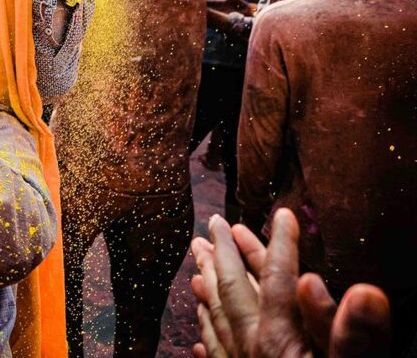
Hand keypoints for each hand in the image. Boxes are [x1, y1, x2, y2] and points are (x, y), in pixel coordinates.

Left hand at [190, 209, 391, 357]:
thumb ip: (353, 335)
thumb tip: (360, 289)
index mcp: (279, 340)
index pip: (276, 280)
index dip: (279, 244)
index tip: (282, 212)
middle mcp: (252, 351)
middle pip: (233, 295)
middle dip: (224, 257)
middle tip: (210, 225)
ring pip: (217, 322)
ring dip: (208, 291)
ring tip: (196, 267)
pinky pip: (214, 357)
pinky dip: (206, 338)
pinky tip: (196, 337)